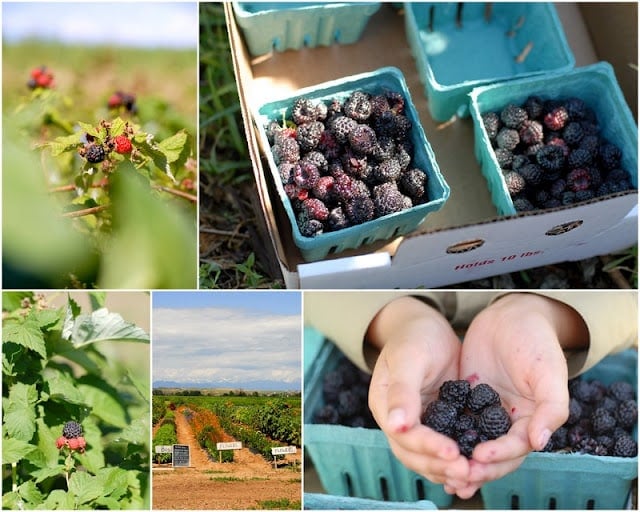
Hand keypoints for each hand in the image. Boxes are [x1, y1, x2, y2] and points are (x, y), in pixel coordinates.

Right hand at [366, 297, 469, 490]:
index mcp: (385, 405)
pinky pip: (445, 448)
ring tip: (474, 478)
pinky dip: (457, 462)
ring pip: (428, 458)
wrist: (426, 327)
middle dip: (440, 466)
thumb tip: (396, 426)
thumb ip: (402, 391)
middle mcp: (398, 420)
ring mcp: (417, 424)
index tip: (453, 453)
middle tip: (468, 472)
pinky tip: (476, 471)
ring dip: (449, 471)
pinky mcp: (437, 423)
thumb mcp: (409, 358)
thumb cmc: (415, 336)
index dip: (428, 447)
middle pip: (414, 455)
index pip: (404, 435)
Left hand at [456, 293, 587, 497]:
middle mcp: (508, 421)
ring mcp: (485, 411)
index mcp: (531, 419)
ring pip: (471, 442)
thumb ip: (550, 408)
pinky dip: (444, 437)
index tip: (479, 456)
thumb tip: (539, 443)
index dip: (499, 456)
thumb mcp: (548, 372)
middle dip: (477, 467)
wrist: (511, 315)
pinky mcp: (464, 398)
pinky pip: (453, 422)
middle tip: (456, 475)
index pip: (516, 448)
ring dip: (459, 460)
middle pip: (493, 454)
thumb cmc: (536, 341)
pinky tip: (428, 447)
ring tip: (443, 475)